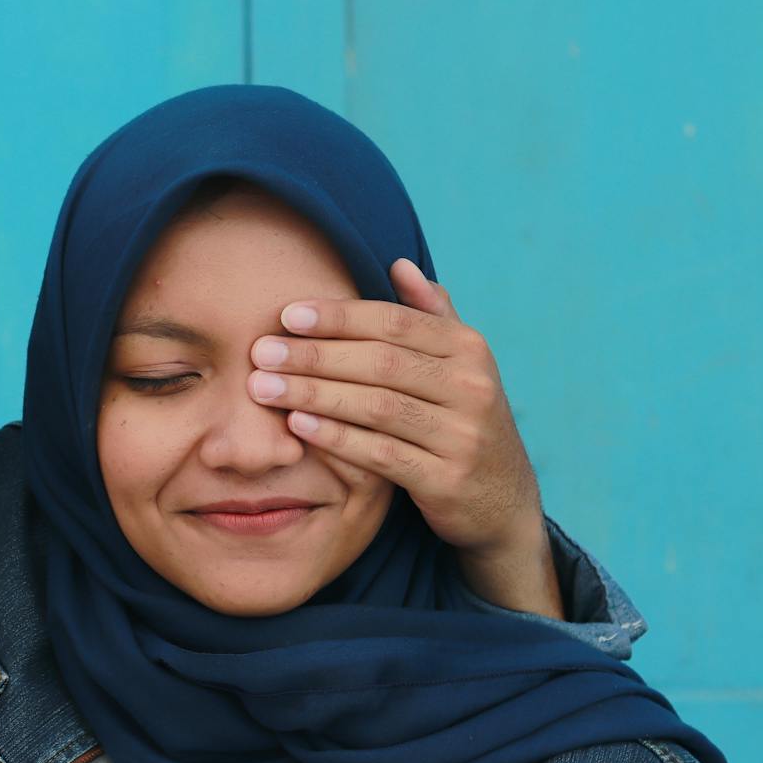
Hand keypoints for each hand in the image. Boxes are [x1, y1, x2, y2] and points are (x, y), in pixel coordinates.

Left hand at [245, 260, 561, 614]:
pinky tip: (298, 427)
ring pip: (377, 407)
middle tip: (261, 352)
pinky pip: (381, 455)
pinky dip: (337, 438)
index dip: (339, 316)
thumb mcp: (460, 365)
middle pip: (381, 362)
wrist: (501, 499)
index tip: (287, 315)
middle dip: (315, 355)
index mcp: (469, 349)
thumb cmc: (461, 419)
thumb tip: (399, 264)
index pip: (395, 322)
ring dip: (314, 394)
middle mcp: (471, 387)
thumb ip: (431, 315)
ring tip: (264, 388)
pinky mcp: (446, 480)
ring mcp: (462, 435)